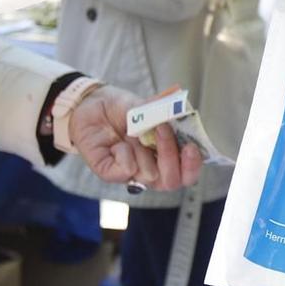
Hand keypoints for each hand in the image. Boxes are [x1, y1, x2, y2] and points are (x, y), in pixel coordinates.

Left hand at [65, 84, 202, 192]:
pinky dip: (124, 153)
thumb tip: (179, 113)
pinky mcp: (109, 173)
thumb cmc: (122, 108)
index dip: (193, 165)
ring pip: (149, 176)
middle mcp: (150, 169)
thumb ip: (163, 113)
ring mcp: (130, 174)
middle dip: (170, 156)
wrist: (91, 103)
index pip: (187, 174)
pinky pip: (125, 171)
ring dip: (144, 149)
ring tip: (135, 130)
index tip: (190, 147)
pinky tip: (116, 143)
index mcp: (166, 157)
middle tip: (162, 129)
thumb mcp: (146, 106)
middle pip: (172, 182)